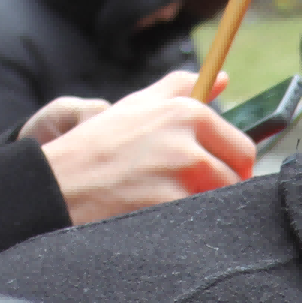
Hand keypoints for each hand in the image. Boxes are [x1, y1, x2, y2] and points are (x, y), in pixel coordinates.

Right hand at [36, 71, 254, 224]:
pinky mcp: (169, 207)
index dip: (230, 168)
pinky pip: (197, 221)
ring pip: (218, 201)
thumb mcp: (137, 106)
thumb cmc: (100, 146)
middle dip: (216, 190)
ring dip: (200, 207)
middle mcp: (188, 140)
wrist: (60, 184)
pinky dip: (184, 225)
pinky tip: (156, 216)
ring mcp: (180, 176)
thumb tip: (222, 78)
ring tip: (164, 203)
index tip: (215, 177)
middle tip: (185, 193)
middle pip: (234, 178)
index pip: (242, 149)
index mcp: (187, 112)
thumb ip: (180, 88)